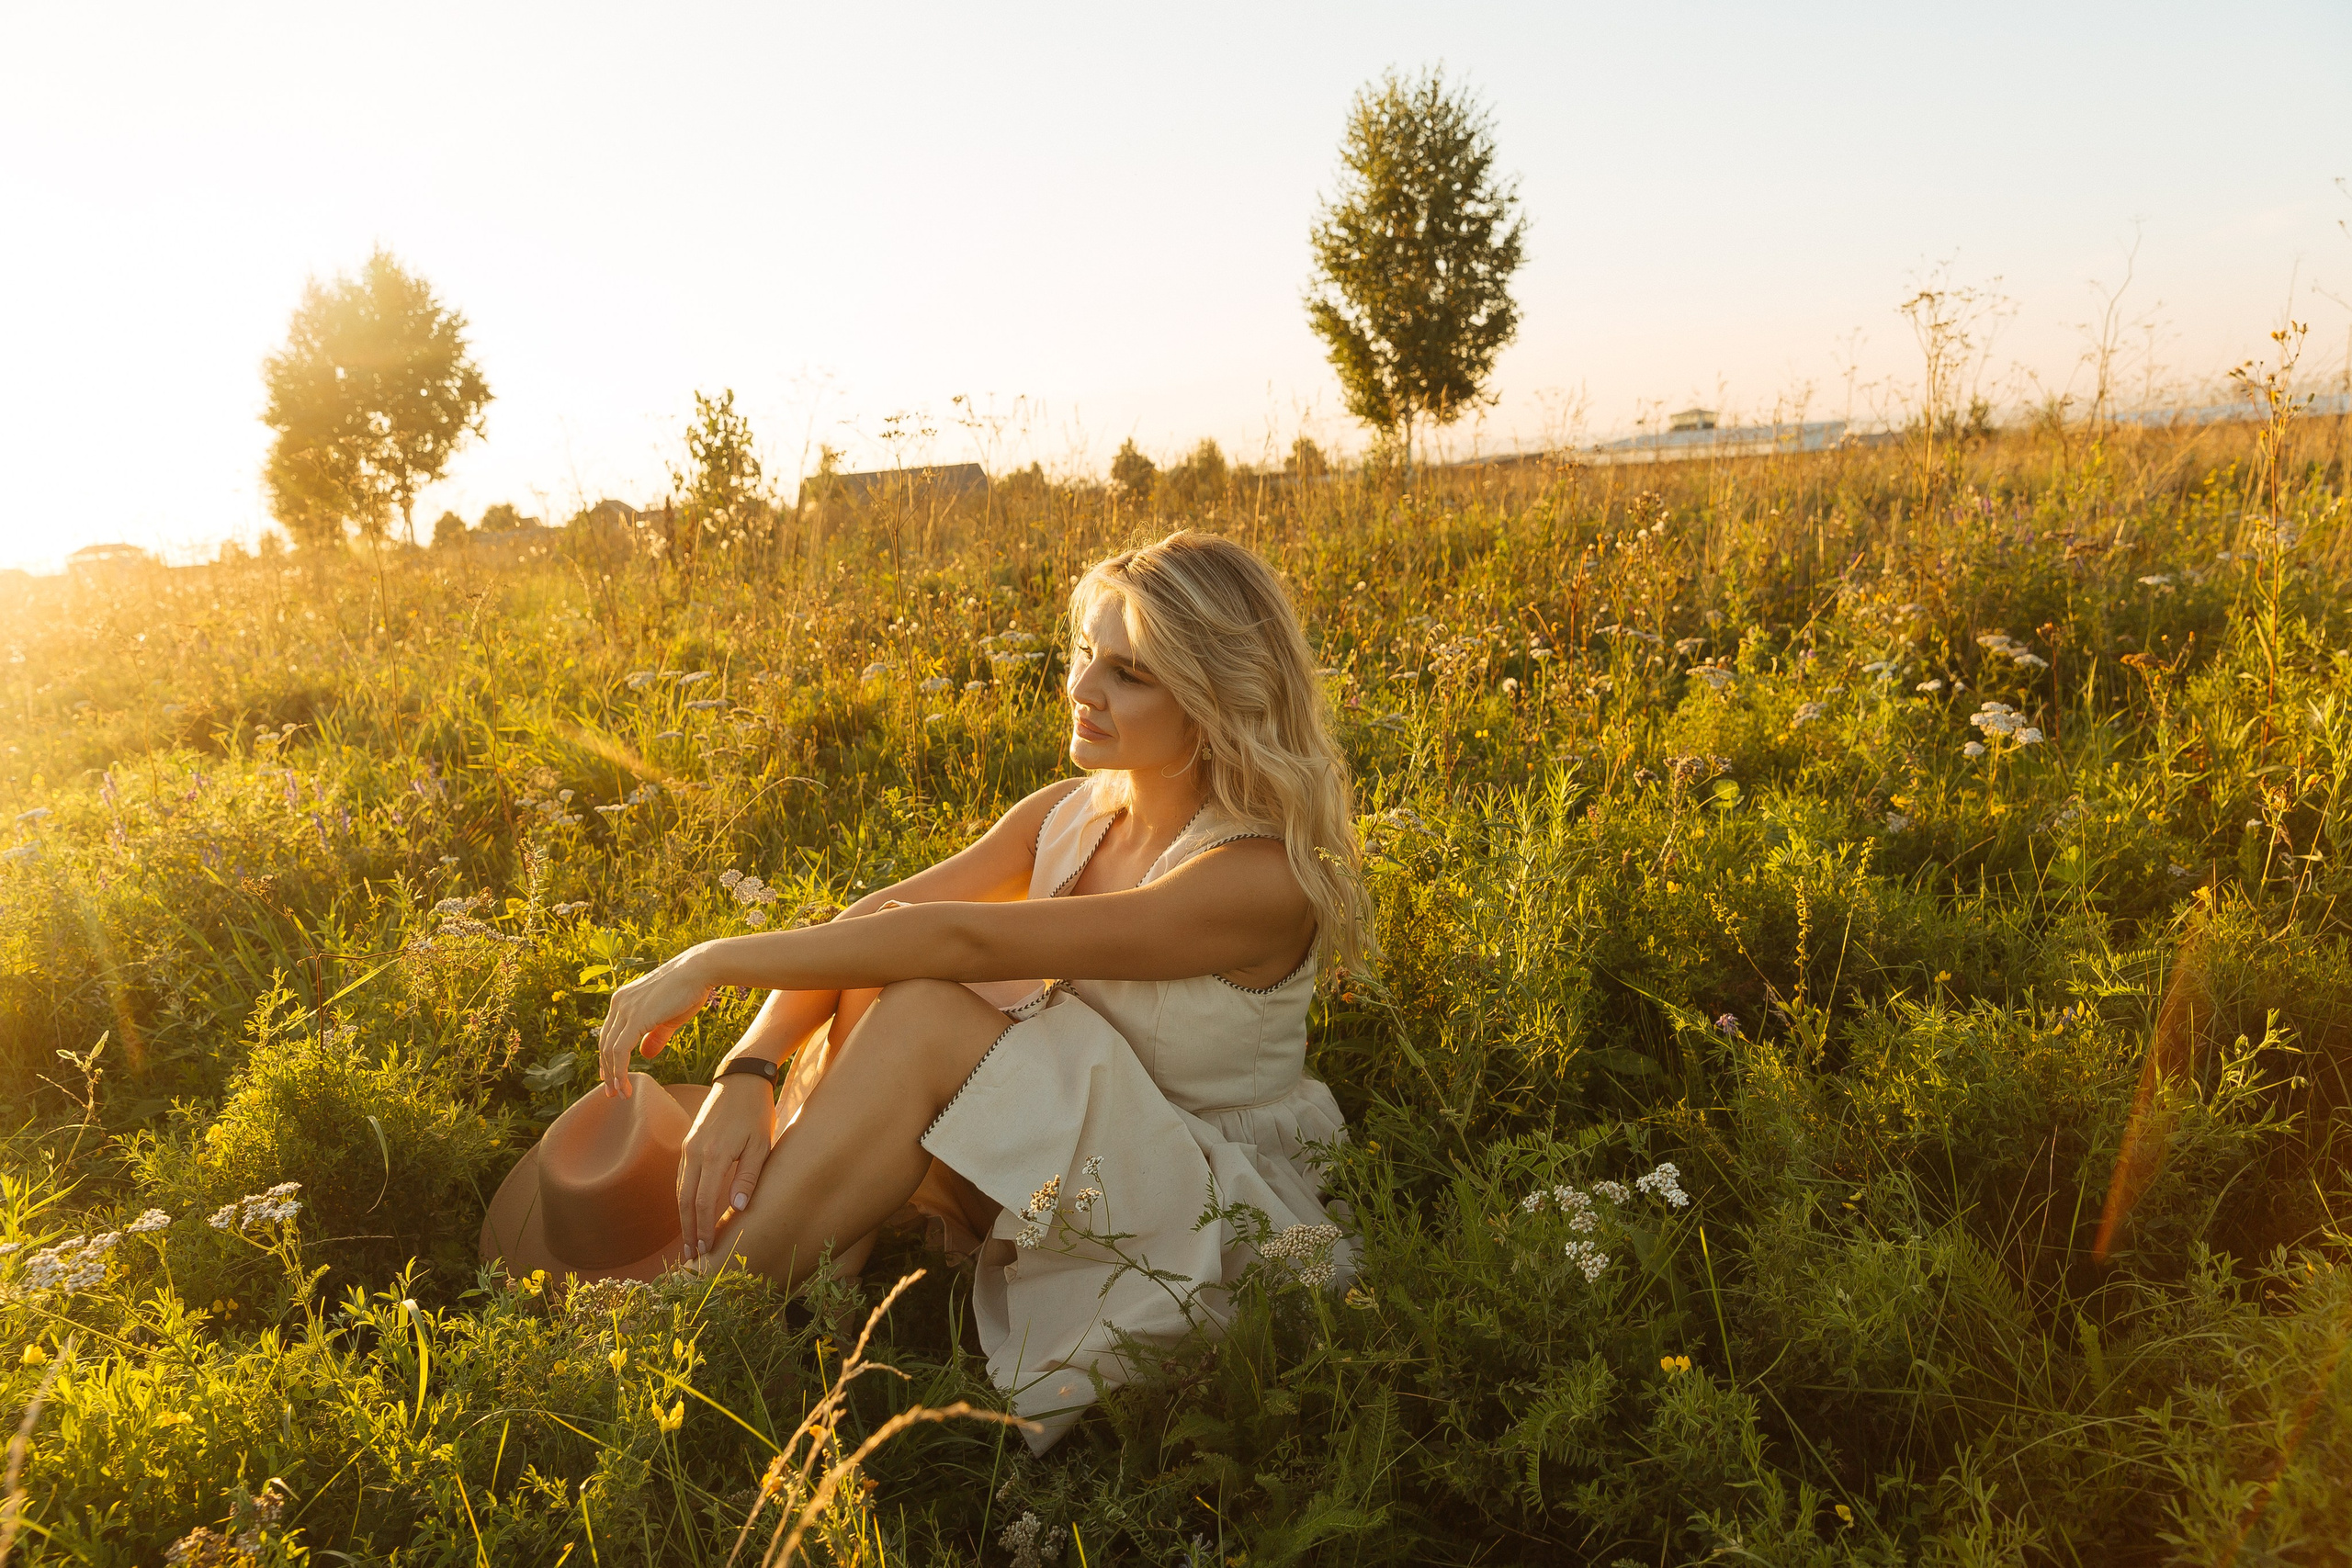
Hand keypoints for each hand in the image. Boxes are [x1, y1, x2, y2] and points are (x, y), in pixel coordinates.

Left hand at [596, 945, 716, 1094]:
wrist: (699, 970)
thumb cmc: (688, 990)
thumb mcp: (668, 1018)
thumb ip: (655, 1036)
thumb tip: (646, 1055)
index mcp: (623, 1000)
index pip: (609, 1035)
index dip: (608, 1059)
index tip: (612, 1078)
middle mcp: (618, 1003)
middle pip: (604, 1044)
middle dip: (607, 1071)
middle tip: (613, 1092)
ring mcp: (625, 1009)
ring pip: (609, 1050)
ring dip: (613, 1075)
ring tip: (621, 1093)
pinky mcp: (635, 1017)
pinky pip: (620, 1050)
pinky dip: (620, 1070)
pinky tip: (625, 1084)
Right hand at [678, 1074, 776, 1259]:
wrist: (740, 1078)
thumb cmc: (756, 1112)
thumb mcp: (761, 1143)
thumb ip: (749, 1175)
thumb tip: (738, 1207)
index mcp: (714, 1155)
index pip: (702, 1202)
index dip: (703, 1229)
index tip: (706, 1250)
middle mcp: (695, 1153)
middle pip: (684, 1201)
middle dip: (688, 1231)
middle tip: (691, 1257)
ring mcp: (688, 1147)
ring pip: (680, 1190)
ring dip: (683, 1218)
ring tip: (690, 1241)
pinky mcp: (689, 1143)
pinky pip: (682, 1177)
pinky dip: (684, 1199)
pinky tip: (689, 1212)